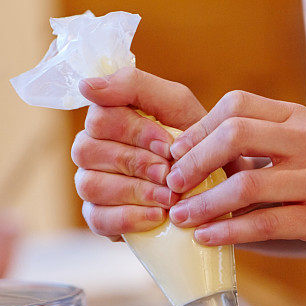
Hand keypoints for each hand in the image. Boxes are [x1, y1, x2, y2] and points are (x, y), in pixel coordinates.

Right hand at [71, 67, 205, 237]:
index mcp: (106, 120)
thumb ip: (135, 86)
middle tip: (169, 175)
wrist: (219, 190)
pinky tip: (158, 216)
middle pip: (87, 150)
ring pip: (90, 185)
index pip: (98, 119)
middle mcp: (91, 151)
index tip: (167, 145)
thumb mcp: (177, 106)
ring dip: (134, 190)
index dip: (134, 132)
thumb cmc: (195, 144)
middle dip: (135, 163)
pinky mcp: (99, 218)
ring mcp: (91, 185)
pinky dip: (129, 217)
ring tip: (169, 198)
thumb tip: (86, 86)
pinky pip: (98, 219)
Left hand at [166, 90, 305, 255]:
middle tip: (172, 184)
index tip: (175, 152)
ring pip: (244, 185)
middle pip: (234, 134)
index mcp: (301, 118)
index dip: (197, 129)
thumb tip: (210, 160)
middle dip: (192, 161)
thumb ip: (270, 146)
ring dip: (204, 204)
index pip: (236, 105)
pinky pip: (264, 224)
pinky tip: (208, 238)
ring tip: (182, 217)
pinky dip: (229, 232)